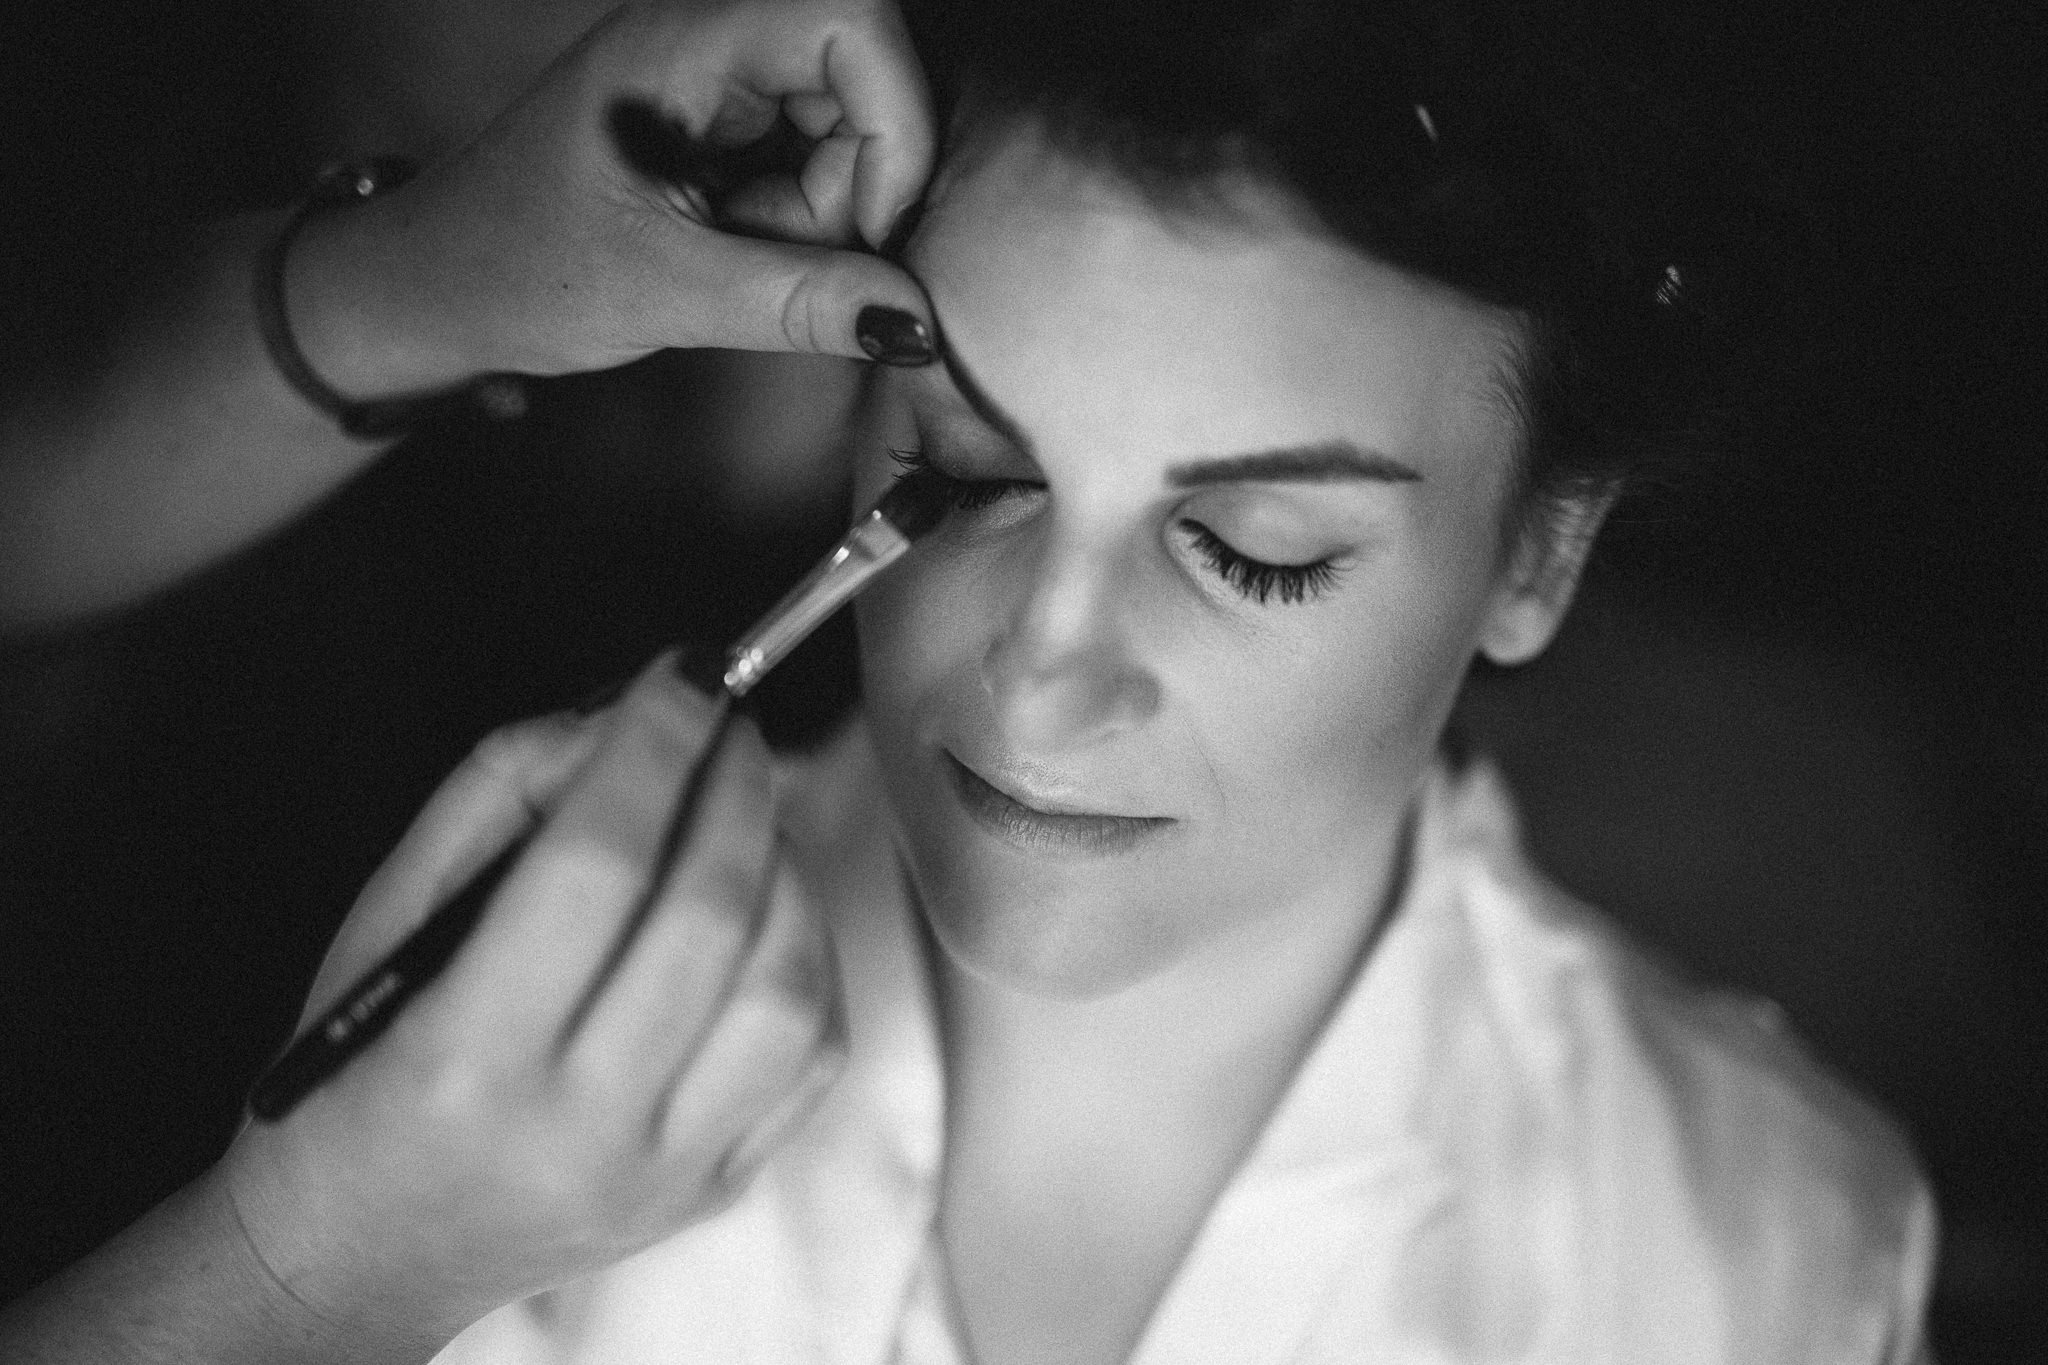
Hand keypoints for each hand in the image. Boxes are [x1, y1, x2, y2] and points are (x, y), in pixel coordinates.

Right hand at [207, 659, 843, 1349]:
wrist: (363, 1252)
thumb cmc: (356, 1081)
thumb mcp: (382, 928)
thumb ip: (492, 801)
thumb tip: (614, 719)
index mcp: (467, 1063)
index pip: (596, 867)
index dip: (652, 749)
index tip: (681, 677)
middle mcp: (580, 1130)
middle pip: (710, 917)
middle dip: (734, 788)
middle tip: (729, 726)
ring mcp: (664, 1173)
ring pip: (786, 986)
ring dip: (785, 869)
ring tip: (746, 817)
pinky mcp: (716, 1190)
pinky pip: (813, 1052)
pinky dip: (808, 956)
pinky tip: (766, 911)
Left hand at [290, 0, 937, 396]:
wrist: (437, 285)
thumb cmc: (516, 269)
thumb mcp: (664, 293)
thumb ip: (798, 302)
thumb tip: (912, 323)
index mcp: (680, 36)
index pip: (851, 18)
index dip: (893, 122)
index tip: (869, 228)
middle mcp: (706, 33)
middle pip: (862, 71)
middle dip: (853, 180)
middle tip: (781, 250)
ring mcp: (715, 71)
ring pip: (846, 119)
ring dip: (824, 204)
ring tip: (739, 248)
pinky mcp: (720, 114)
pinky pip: (812, 149)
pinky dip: (800, 211)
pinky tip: (738, 241)